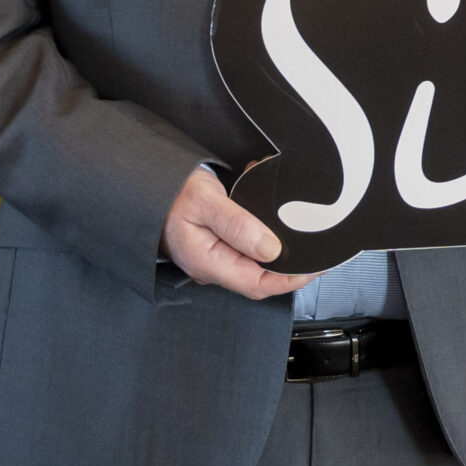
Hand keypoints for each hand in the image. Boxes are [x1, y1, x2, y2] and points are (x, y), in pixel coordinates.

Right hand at [162, 165, 312, 299]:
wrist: (149, 180)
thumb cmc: (171, 191)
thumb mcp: (205, 201)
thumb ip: (238, 225)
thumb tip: (270, 249)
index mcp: (207, 261)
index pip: (257, 284)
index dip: (289, 280)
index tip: (315, 267)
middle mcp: (212, 264)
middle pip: (260, 276)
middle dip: (290, 265)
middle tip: (315, 248)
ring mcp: (214, 255)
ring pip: (257, 260)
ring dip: (279, 246)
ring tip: (298, 229)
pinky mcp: (217, 243)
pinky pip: (247, 246)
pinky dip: (265, 232)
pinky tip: (273, 216)